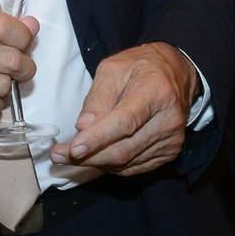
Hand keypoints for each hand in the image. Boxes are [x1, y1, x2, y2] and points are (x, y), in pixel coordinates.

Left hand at [51, 42, 196, 175]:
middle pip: (124, 149)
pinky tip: (97, 155)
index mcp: (155, 92)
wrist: (176, 74)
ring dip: (95, 163)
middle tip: (58, 156)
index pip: (125, 122)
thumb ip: (97, 97)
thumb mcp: (113, 69)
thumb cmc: (140, 67)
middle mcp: (168, 120)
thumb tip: (83, 128)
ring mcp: (171, 140)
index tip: (73, 149)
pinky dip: (111, 165)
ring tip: (71, 155)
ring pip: (126, 162)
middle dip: (87, 156)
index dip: (98, 138)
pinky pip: (134, 168)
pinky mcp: (170, 153)